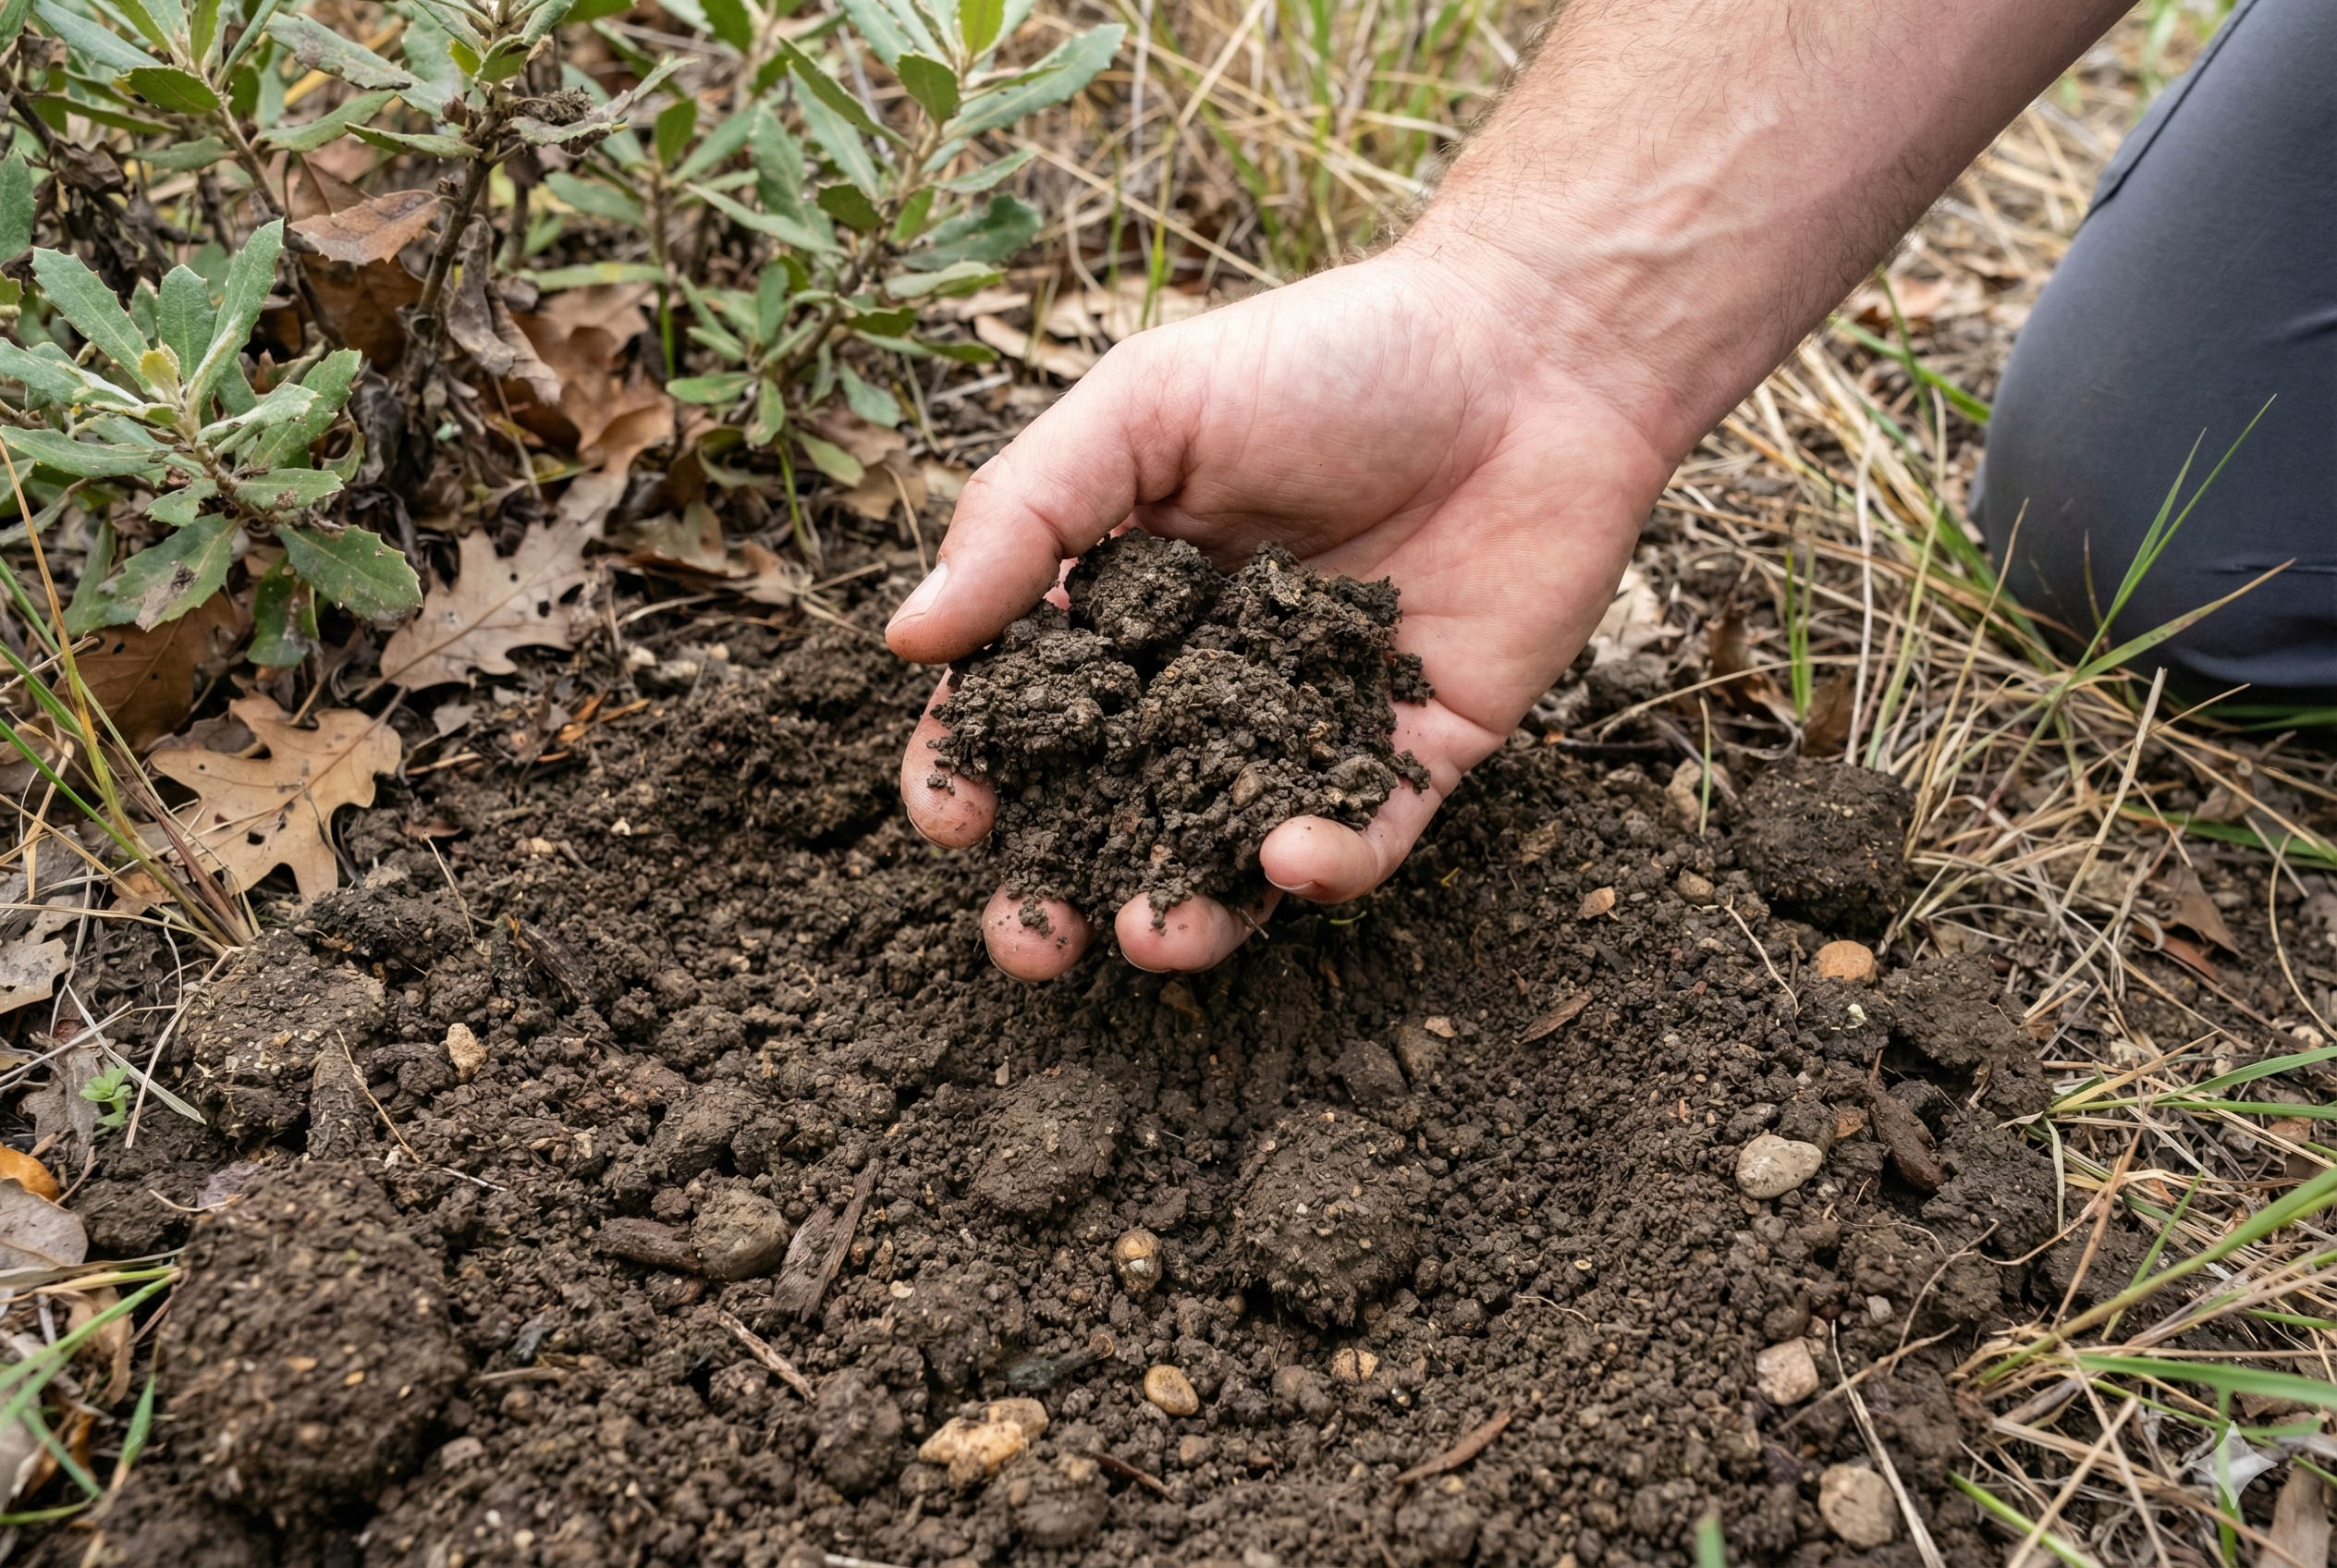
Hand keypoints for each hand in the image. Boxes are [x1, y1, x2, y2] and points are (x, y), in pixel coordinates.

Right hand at [888, 243, 1674, 978]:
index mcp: (1124, 601)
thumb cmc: (1325, 356)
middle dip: (1059, 887)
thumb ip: (1024, 516)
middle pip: (1113, 810)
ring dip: (1185, 910)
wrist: (1531, 348)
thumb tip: (904, 639)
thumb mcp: (1146, 406)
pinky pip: (1366, 837)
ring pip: (1230, 851)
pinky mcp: (1421, 750)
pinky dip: (1325, 865)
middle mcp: (1207, 679)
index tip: (958, 813)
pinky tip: (1289, 859)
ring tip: (1153, 935)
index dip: (975, 771)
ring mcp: (1310, 723)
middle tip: (1033, 939)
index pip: (1023, 711)